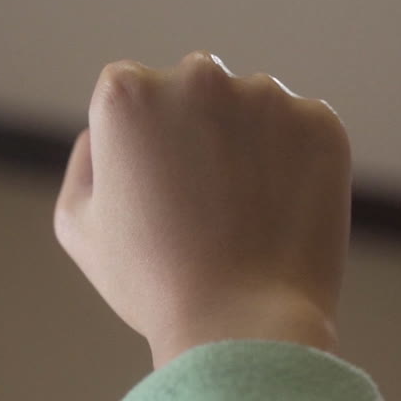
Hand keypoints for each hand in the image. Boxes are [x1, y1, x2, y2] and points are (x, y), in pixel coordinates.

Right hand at [54, 51, 351, 367]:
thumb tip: (105, 130)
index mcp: (128, 92)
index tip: (156, 190)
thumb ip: (85, 161)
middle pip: (194, 87)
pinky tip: (280, 214)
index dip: (142, 143)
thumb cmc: (151, 282)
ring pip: (253, 108)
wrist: (241, 324)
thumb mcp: (79, 226)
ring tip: (244, 216)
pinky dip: (296, 164)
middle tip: (203, 203)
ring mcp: (265, 96)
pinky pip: (303, 133)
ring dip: (249, 143)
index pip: (133, 91)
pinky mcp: (320, 123)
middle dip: (197, 130)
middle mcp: (197, 76)